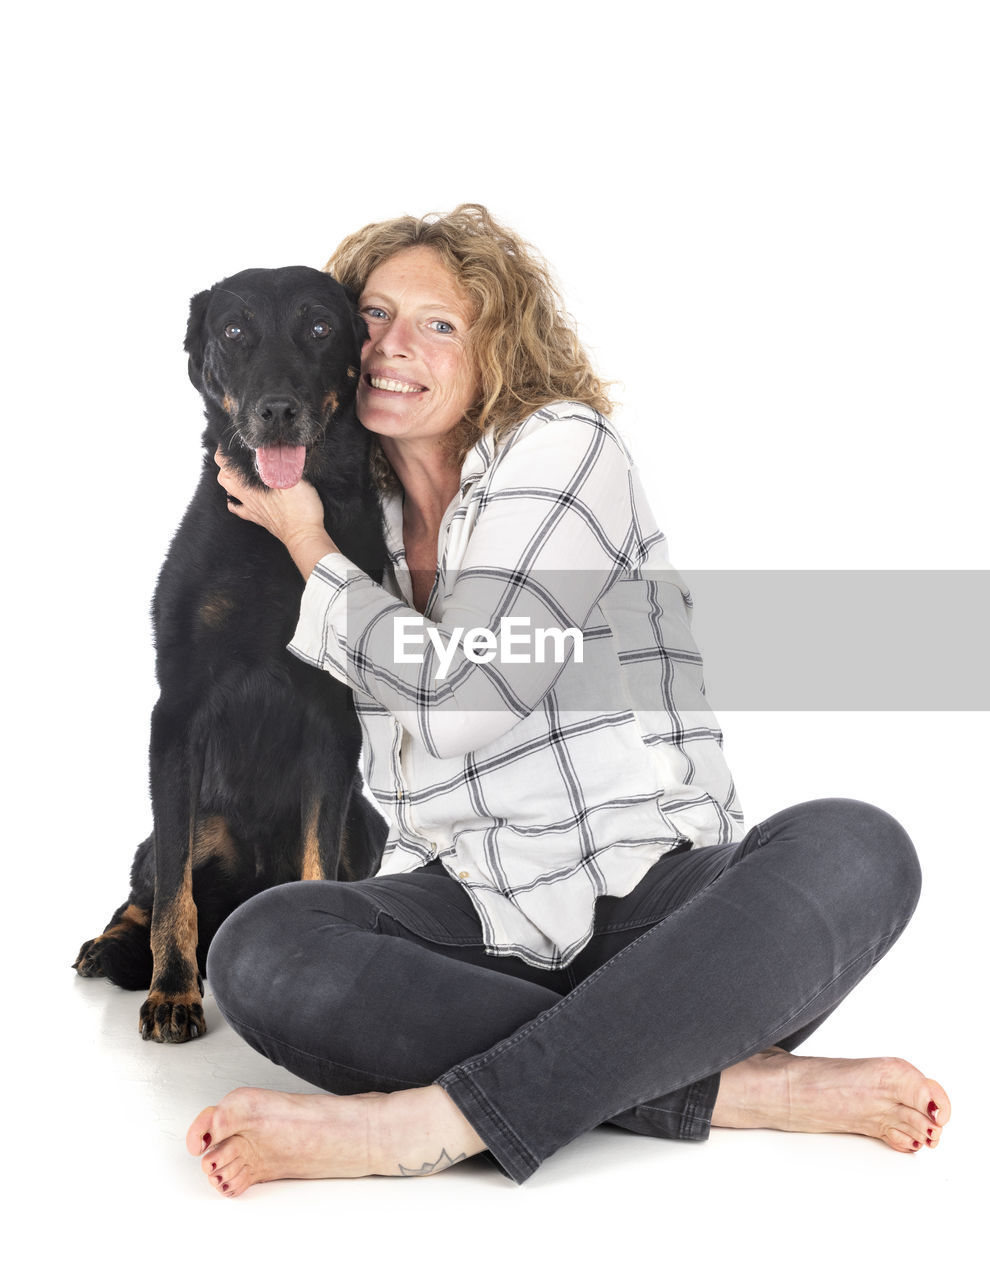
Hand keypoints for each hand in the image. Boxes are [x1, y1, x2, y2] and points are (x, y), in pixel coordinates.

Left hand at [215, 448, 337, 577]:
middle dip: (224, 465)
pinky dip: (235, 501)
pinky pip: (239, 510)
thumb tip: (277, 447)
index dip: (224, 452)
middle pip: (223, 477)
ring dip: (228, 481)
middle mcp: (246, 496)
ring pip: (228, 492)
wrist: (304, 536)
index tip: (229, 444)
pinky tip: (239, 498)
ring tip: (236, 473)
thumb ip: (283, 462)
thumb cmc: (301, 509)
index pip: (226, 465)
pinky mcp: (258, 518)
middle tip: (234, 456)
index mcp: (251, 485)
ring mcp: (251, 508)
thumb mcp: (295, 479)